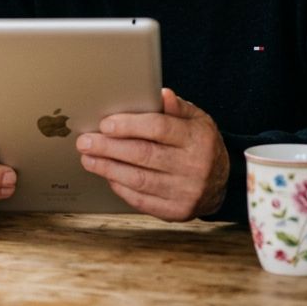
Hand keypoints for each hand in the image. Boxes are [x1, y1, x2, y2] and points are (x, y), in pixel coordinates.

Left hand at [75, 88, 228, 220]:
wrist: (221, 182)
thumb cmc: (200, 144)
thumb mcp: (197, 120)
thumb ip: (177, 108)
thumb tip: (161, 94)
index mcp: (198, 138)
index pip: (159, 128)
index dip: (129, 125)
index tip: (105, 124)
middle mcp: (194, 166)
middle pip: (144, 154)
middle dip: (109, 147)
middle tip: (85, 142)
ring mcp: (186, 192)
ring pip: (139, 179)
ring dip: (108, 168)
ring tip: (88, 159)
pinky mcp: (176, 211)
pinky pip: (141, 200)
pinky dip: (120, 187)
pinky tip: (107, 176)